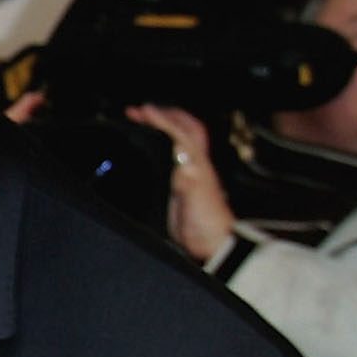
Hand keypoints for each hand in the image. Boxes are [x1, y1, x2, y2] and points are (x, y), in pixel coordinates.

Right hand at [127, 103, 238, 265]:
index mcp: (197, 166)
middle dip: (166, 114)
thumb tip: (180, 162)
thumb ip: (188, 182)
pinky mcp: (186, 184)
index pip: (179, 134)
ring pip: (184, 139)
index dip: (161, 120)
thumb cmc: (206, 226)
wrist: (215, 246)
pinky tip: (154, 147)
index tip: (141, 111)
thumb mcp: (195, 204)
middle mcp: (197, 165)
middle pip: (187, 129)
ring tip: (148, 120)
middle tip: (143, 110)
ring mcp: (194, 173)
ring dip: (168, 125)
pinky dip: (165, 143)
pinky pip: (177, 154)